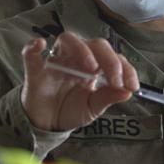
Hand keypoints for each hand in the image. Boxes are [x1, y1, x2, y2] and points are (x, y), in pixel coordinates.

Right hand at [20, 33, 138, 131]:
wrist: (47, 124)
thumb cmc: (70, 110)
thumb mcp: (93, 108)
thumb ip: (108, 98)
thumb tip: (128, 92)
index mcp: (94, 67)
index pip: (113, 57)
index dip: (125, 69)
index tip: (132, 86)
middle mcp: (76, 58)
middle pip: (95, 44)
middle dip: (109, 59)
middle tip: (115, 80)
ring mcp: (56, 61)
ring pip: (68, 39)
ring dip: (82, 49)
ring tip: (91, 67)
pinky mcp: (35, 69)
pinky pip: (31, 53)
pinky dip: (33, 46)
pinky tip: (39, 45)